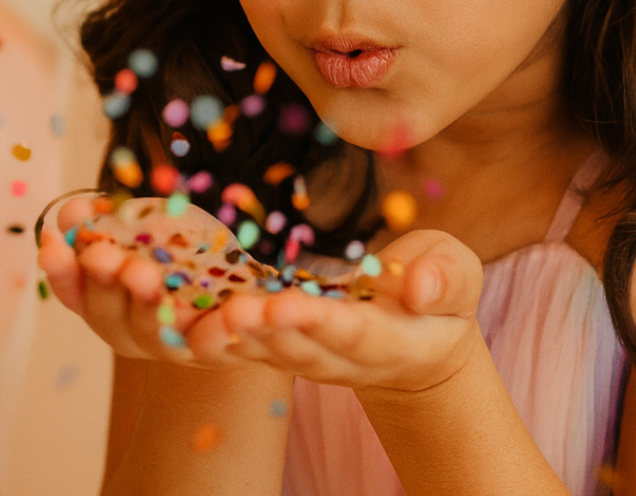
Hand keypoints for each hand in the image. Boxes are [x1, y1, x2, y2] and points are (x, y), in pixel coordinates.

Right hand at [38, 195, 256, 367]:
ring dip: (146, 304)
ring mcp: (172, 346)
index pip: (75, 293)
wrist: (244, 298)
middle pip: (107, 314)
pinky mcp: (214, 351)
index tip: (51, 245)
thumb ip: (112, 223)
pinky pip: (212, 344)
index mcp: (108, 304)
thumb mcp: (151, 230)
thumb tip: (73, 209)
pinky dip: (216, 327)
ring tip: (146, 275)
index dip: (62, 271)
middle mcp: (132, 332)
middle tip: (103, 256)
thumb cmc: (188, 258)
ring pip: (152, 333)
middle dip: (103, 282)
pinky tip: (226, 308)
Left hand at [199, 229, 484, 394]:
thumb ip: (445, 278)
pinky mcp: (279, 347)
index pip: (351, 333)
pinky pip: (240, 347)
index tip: (287, 305)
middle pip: (297, 348)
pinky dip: (209, 338)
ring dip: (230, 338)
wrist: (418, 341)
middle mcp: (341, 357)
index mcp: (388, 340)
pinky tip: (177, 319)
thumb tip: (420, 286)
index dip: (318, 322)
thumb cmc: (439, 296)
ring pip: (263, 353)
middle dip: (264, 329)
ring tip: (200, 317)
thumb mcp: (458, 277)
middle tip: (233, 308)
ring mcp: (307, 357)